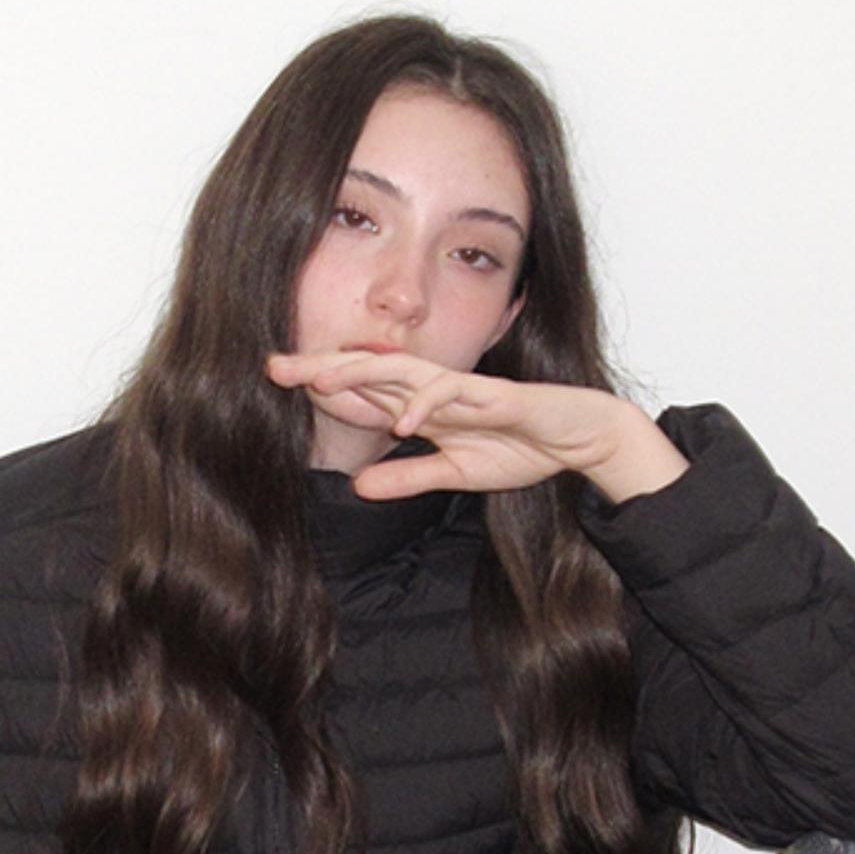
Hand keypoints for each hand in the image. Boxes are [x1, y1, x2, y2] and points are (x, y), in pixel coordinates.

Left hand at [266, 349, 637, 499]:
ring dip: (364, 373)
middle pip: (371, 370)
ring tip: (323, 380)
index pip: (364, 390)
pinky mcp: (496, 396)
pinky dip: (428, 404)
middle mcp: (437, 391)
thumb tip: (358, 486)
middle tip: (275, 367)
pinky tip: (403, 420)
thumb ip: (408, 478)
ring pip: (404, 370)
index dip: (322, 386)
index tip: (277, 381)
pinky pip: (456, 395)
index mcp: (424, 407)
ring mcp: (465, 390)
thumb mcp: (454, 474)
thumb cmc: (522, 448)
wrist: (579, 439)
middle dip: (324, 367)